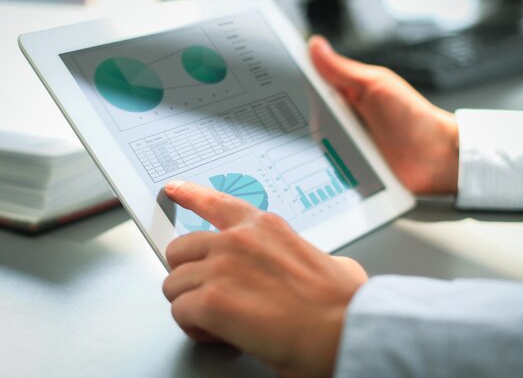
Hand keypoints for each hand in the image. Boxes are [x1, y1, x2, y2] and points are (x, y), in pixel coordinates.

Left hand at [162, 180, 367, 377]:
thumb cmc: (344, 304)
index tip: (174, 189)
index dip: (189, 195)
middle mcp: (238, 240)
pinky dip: (193, 327)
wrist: (348, 330)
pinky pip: (179, 313)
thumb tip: (329, 268)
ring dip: (190, 305)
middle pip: (180, 249)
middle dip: (188, 274)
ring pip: (174, 284)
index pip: (216, 203)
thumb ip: (312, 258)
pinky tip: (216, 333)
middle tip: (205, 293)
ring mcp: (222, 267)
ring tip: (216, 321)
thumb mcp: (335, 263)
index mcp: (265, 227)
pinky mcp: (212, 301)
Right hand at [309, 36, 458, 193]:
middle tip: (332, 120)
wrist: (434, 159)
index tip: (285, 81)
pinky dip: (331, 166)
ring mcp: (343, 144)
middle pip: (309, 117)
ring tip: (347, 144)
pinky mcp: (346, 169)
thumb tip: (315, 45)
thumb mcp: (375, 85)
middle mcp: (341, 118)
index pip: (310, 85)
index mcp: (345, 93)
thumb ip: (342, 69)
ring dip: (326, 145)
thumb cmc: (412, 119)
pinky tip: (344, 163)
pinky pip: (328, 167)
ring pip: (317, 144)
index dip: (296, 82)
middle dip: (313, 118)